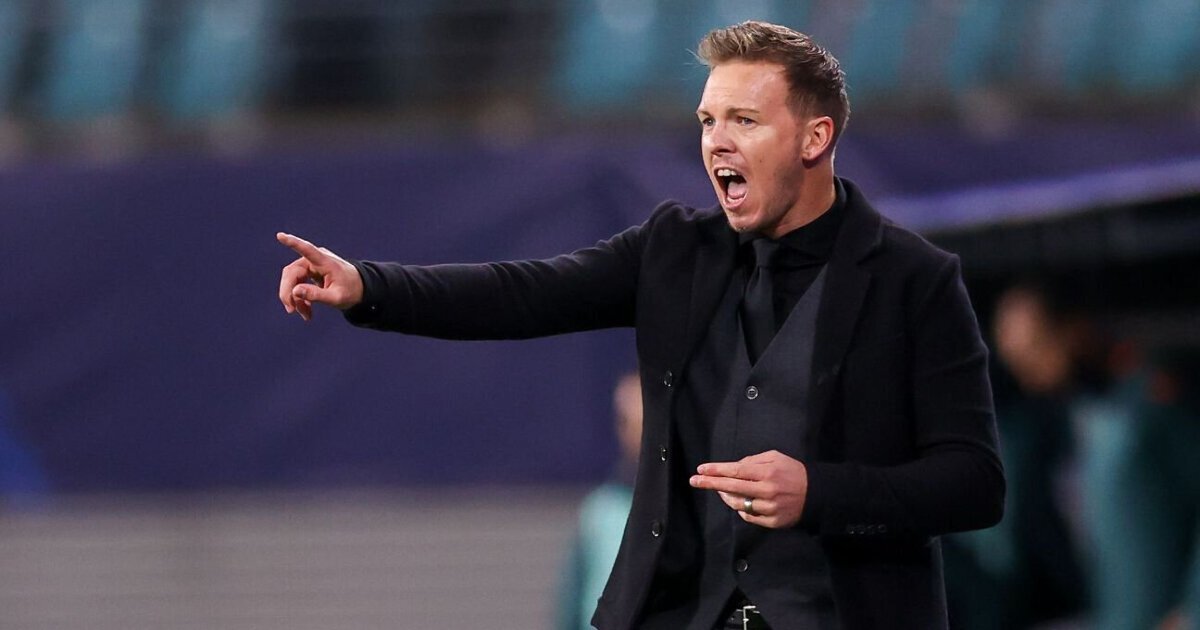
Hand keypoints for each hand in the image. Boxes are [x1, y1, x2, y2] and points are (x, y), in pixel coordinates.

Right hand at [277, 232, 363, 320]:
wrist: (359, 289)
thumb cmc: (350, 291)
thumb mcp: (336, 298)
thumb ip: (317, 295)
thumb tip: (295, 291)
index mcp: (325, 262)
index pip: (307, 250)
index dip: (293, 243)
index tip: (280, 236)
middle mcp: (315, 260)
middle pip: (291, 273)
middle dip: (288, 292)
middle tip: (291, 310)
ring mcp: (311, 266)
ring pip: (292, 281)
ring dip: (294, 299)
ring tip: (305, 315)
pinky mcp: (308, 272)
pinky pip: (297, 285)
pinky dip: (299, 299)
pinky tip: (306, 311)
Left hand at [689, 450, 807, 527]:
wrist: (816, 494)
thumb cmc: (793, 472)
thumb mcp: (776, 458)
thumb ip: (753, 460)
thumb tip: (733, 467)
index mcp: (767, 472)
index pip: (735, 471)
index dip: (716, 470)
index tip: (701, 469)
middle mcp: (766, 491)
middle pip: (732, 488)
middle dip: (710, 484)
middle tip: (694, 481)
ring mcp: (769, 508)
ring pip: (738, 504)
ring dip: (725, 497)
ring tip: (719, 491)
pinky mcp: (772, 522)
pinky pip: (748, 516)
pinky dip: (741, 509)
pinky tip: (739, 502)